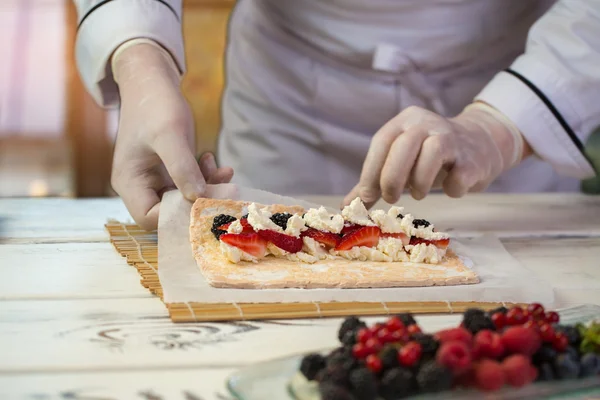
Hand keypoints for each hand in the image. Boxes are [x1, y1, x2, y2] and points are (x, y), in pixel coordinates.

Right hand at [111, 41, 232, 229]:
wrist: (152, 81)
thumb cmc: (155, 105)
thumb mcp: (170, 135)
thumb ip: (182, 168)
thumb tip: (198, 198)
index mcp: (130, 183)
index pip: (150, 218)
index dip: (178, 216)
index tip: (205, 203)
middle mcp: (140, 186)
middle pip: (169, 213)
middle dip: (198, 203)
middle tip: (224, 190)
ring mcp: (155, 179)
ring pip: (184, 200)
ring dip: (206, 189)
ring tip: (223, 171)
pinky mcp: (170, 171)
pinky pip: (189, 185)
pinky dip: (205, 177)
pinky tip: (211, 160)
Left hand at [344, 104, 527, 207]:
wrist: (481, 144)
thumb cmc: (430, 157)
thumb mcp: (401, 162)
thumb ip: (374, 182)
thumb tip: (345, 206)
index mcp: (405, 121)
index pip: (381, 142)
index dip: (370, 171)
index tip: (366, 196)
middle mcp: (427, 123)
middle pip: (404, 146)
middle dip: (392, 178)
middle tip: (390, 199)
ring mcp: (453, 138)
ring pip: (432, 155)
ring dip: (420, 182)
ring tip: (419, 192)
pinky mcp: (473, 159)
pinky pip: (458, 177)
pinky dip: (451, 189)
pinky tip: (451, 188)